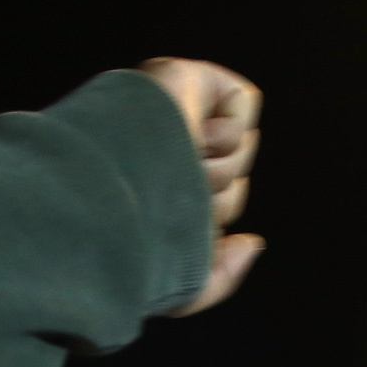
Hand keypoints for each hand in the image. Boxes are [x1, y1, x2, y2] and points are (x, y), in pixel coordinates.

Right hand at [138, 57, 264, 315]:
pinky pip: (242, 104)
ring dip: (218, 169)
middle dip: (217, 199)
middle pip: (233, 182)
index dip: (213, 222)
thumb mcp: (182, 288)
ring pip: (241, 149)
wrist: (112, 192)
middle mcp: (166, 155)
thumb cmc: (133, 242)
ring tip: (179, 166)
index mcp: (158, 196)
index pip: (218, 211)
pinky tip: (192, 134)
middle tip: (177, 196)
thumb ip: (221, 278)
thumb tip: (254, 242)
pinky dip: (228, 129)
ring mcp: (175, 114)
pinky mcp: (187, 78)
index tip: (179, 227)